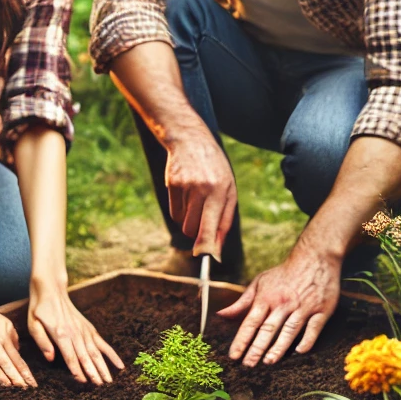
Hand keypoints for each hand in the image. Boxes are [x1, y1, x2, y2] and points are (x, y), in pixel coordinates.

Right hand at [0, 292, 36, 387]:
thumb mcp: (6, 324)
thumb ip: (13, 339)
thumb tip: (18, 353)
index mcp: (3, 339)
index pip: (17, 360)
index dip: (25, 373)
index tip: (32, 384)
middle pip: (5, 363)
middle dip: (15, 377)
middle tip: (23, 388)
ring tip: (7, 385)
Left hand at [27, 279, 124, 383]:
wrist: (51, 289)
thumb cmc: (39, 309)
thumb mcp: (33, 324)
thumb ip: (42, 341)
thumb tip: (50, 358)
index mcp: (60, 334)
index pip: (70, 356)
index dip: (77, 369)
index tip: (83, 381)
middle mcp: (75, 333)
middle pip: (86, 356)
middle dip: (93, 372)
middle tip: (101, 386)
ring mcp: (84, 330)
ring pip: (96, 352)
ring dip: (103, 367)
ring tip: (109, 381)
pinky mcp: (89, 328)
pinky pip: (102, 343)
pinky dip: (112, 354)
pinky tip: (120, 365)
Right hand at [164, 119, 236, 256]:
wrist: (191, 140)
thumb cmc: (216, 170)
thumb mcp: (229, 191)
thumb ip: (224, 220)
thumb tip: (216, 248)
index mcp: (219, 192)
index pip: (210, 226)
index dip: (206, 246)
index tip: (206, 258)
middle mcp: (201, 190)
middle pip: (193, 230)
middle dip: (198, 234)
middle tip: (205, 222)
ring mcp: (184, 187)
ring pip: (183, 223)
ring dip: (190, 221)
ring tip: (197, 201)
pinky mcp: (171, 186)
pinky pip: (174, 213)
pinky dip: (181, 212)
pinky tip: (187, 194)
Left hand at [220, 241, 341, 366]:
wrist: (315, 258)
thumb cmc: (284, 273)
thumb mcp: (260, 283)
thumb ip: (242, 302)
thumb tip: (221, 314)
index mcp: (267, 297)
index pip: (251, 322)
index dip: (241, 340)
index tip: (234, 355)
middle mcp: (283, 303)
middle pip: (268, 329)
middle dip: (257, 348)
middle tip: (248, 364)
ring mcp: (303, 307)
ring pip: (289, 331)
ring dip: (278, 347)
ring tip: (268, 361)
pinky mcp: (321, 310)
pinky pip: (313, 328)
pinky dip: (306, 340)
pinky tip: (299, 351)